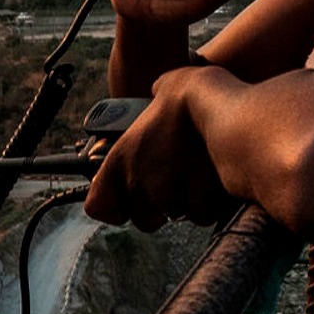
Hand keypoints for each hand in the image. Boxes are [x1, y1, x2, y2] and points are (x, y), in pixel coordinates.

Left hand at [84, 68, 235, 230]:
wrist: (215, 102)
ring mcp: (165, 194)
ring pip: (176, 216)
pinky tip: (214, 181)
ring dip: (187, 202)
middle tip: (176, 182)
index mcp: (118, 160)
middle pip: (144, 219)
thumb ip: (144, 119)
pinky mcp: (195, 201)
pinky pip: (202, 216)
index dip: (115, 210)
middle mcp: (136, 182)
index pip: (98, 207)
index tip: (129, 205)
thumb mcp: (151, 105)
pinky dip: (210, 204)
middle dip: (160, 207)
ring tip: (198, 173)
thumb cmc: (187, 95)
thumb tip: (154, 100)